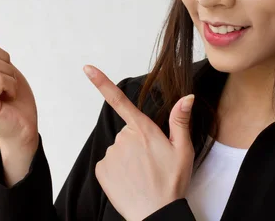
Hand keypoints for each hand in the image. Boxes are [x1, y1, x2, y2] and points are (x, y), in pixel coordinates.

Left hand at [83, 65, 194, 220]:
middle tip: (152, 163)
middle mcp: (123, 138)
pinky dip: (118, 170)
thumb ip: (180, 120)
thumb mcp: (182, 149)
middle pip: (128, 133)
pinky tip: (129, 180)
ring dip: (128, 158)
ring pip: (119, 149)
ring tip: (142, 175)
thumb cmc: (172, 182)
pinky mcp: (102, 169)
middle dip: (137, 143)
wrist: (155, 214)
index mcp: (143, 130)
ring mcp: (110, 154)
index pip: (120, 101)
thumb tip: (187, 96)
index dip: (101, 82)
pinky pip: (109, 163)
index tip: (87, 68)